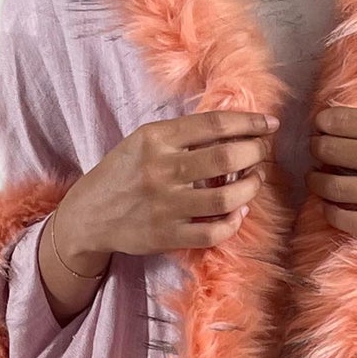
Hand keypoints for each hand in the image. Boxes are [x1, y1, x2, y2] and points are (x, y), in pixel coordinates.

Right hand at [56, 109, 279, 269]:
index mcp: (155, 138)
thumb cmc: (121, 174)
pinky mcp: (167, 236)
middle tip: (262, 152)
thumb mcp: (142, 142)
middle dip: (256, 152)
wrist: (87, 216)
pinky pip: (213, 233)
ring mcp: (165, 206)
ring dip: (251, 188)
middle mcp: (161, 170)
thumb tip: (233, 130)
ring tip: (254, 181)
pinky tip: (238, 213)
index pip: (214, 124)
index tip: (269, 124)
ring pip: (226, 199)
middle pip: (227, 157)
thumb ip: (181, 136)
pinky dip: (233, 223)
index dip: (249, 122)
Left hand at [305, 107, 356, 244]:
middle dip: (316, 151)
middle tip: (318, 156)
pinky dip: (332, 213)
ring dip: (318, 183)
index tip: (320, 130)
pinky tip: (332, 208)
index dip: (321, 125)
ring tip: (318, 181)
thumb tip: (340, 120)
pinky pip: (350, 221)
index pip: (339, 120)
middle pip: (330, 150)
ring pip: (333, 186)